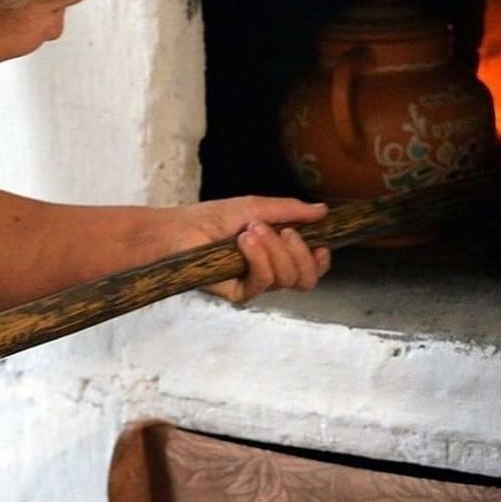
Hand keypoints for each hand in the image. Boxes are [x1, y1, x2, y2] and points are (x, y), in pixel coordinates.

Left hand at [171, 195, 331, 303]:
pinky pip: (263, 282)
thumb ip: (289, 210)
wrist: (177, 230)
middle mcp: (268, 271)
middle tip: (282, 230)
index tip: (320, 244)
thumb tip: (323, 210)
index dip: (320, 261)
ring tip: (252, 230)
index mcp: (275, 253)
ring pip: (287, 279)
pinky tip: (244, 241)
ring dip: (275, 250)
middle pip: (305, 279)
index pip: (309, 268)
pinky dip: (259, 258)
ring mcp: (253, 284)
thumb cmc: (209, 218)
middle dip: (299, 252)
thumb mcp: (254, 207)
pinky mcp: (239, 293)